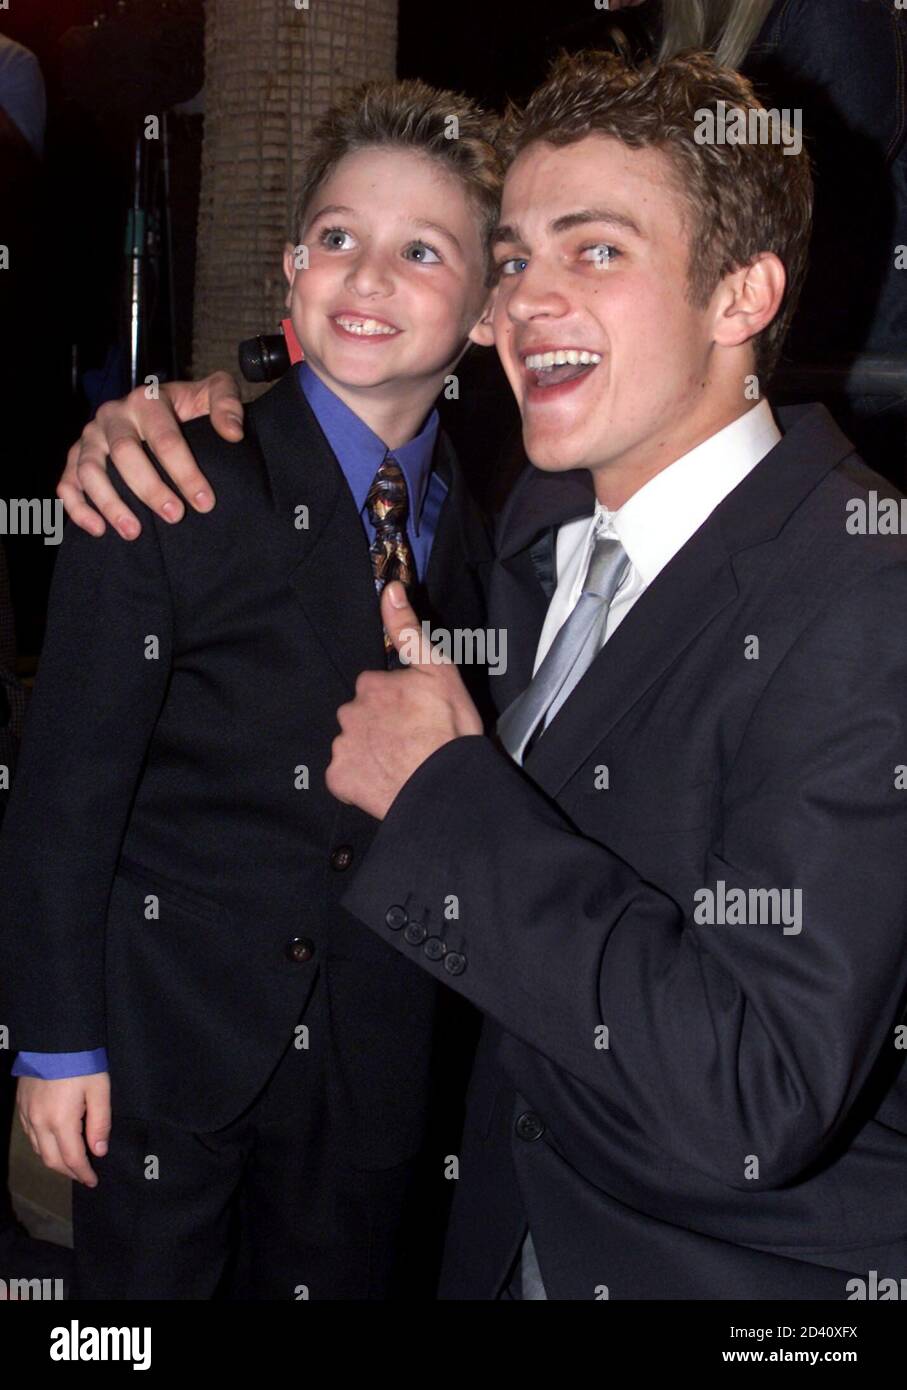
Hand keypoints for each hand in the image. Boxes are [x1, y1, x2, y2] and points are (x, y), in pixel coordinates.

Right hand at [17, 1072, 110, 1186]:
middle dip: (68, 1172)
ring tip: (70, 1163)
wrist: (55, 1039)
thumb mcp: (99, 1090)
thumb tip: (98, 1151)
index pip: (72, 1159)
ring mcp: (28, 1114)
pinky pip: (30, 1135)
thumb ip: (100, 1123)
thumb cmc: (81, 1063)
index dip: (83, 1173)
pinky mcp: (22, 1105)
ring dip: (54, 1160)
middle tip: (83, 1175)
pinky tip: (52, 1143)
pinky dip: (42, 1146)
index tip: (93, 1181)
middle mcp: (40, 1123)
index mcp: (61, 1122)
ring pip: (38, 1150)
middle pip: (52, 1160)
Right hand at [58, 372, 244, 538]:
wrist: (158, 409)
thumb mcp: (211, 394)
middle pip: (124, 453)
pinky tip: (99, 530)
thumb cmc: (187, 407)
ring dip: (110, 503)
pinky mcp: (76, 457)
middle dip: (149, 488)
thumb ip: (227, 403)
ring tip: (134, 533)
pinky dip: (77, 508)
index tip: (204, 502)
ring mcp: (91, 437)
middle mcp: (113, 416)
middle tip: (174, 516)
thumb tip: (232, 433)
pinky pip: (67, 483)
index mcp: (146, 400)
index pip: (164, 438)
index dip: (184, 471)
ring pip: (89, 470)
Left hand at [327, 582, 483, 818]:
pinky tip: (384, 782)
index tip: (415, 716)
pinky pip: (344, 777)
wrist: (445, 785)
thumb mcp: (437, 669)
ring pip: (352, 745)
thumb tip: (390, 589)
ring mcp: (342, 747)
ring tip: (400, 765)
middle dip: (378, 726)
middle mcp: (348, 713)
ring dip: (370, 752)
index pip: (374, 688)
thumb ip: (408, 630)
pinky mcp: (340, 779)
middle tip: (408, 742)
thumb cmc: (448, 728)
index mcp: (370, 685)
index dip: (395, 702)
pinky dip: (359, 780)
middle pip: (360, 716)